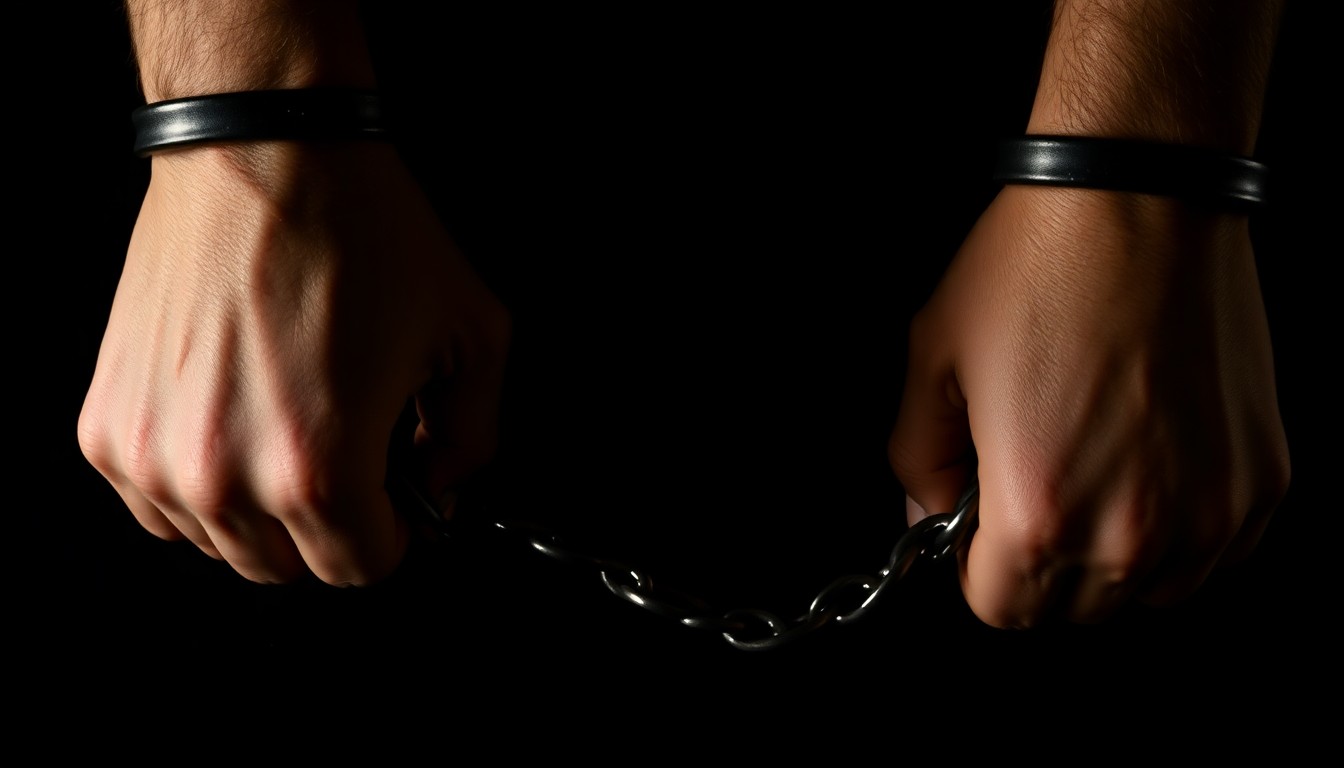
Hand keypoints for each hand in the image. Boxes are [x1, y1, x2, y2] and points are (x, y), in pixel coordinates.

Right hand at [78, 142, 509, 584]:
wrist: (264, 155)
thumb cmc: (360, 233)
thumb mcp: (471, 337)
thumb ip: (472, 439)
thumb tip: (443, 487)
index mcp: (317, 471)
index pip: (361, 569)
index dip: (395, 534)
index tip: (396, 499)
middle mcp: (223, 477)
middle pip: (285, 567)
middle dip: (329, 525)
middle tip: (347, 457)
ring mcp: (153, 455)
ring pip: (217, 542)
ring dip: (259, 509)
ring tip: (287, 426)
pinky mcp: (106, 425)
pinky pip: (156, 503)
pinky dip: (196, 482)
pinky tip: (232, 420)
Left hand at [889, 185, 1289, 626]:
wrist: (1141, 199)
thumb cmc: (1035, 270)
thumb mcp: (932, 363)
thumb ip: (916, 461)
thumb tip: (928, 513)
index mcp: (1040, 514)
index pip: (999, 611)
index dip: (978, 567)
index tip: (982, 520)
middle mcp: (1135, 534)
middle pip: (1071, 609)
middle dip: (1040, 561)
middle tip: (1036, 478)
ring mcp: (1211, 512)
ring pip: (1148, 592)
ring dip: (1113, 554)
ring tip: (1096, 464)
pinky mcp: (1263, 481)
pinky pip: (1214, 553)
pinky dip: (1181, 529)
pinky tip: (1152, 460)